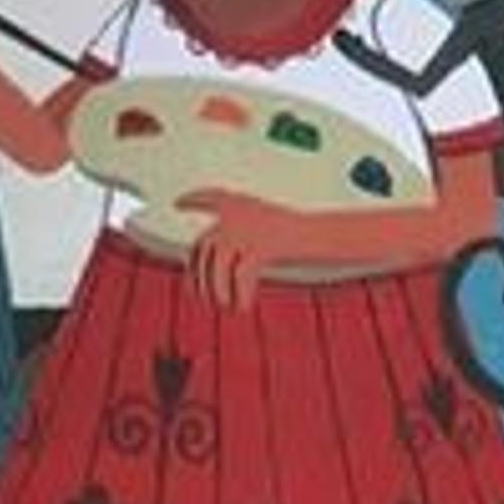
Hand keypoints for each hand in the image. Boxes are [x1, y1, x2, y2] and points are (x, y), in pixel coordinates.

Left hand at [179, 189, 316, 311]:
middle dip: (198, 275)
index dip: (193, 198)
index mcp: (242, 204)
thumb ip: (244, 234)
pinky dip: (240, 297)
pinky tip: (242, 307)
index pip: (211, 196)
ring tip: (225, 306)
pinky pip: (240, 278)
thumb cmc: (303, 234)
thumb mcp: (268, 226)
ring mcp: (247, 229)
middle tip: (200, 296)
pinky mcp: (258, 247)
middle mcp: (239, 214)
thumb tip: (219, 256)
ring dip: (218, 291)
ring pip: (217, 266)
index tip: (179, 201)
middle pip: (204, 245)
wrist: (324, 235)